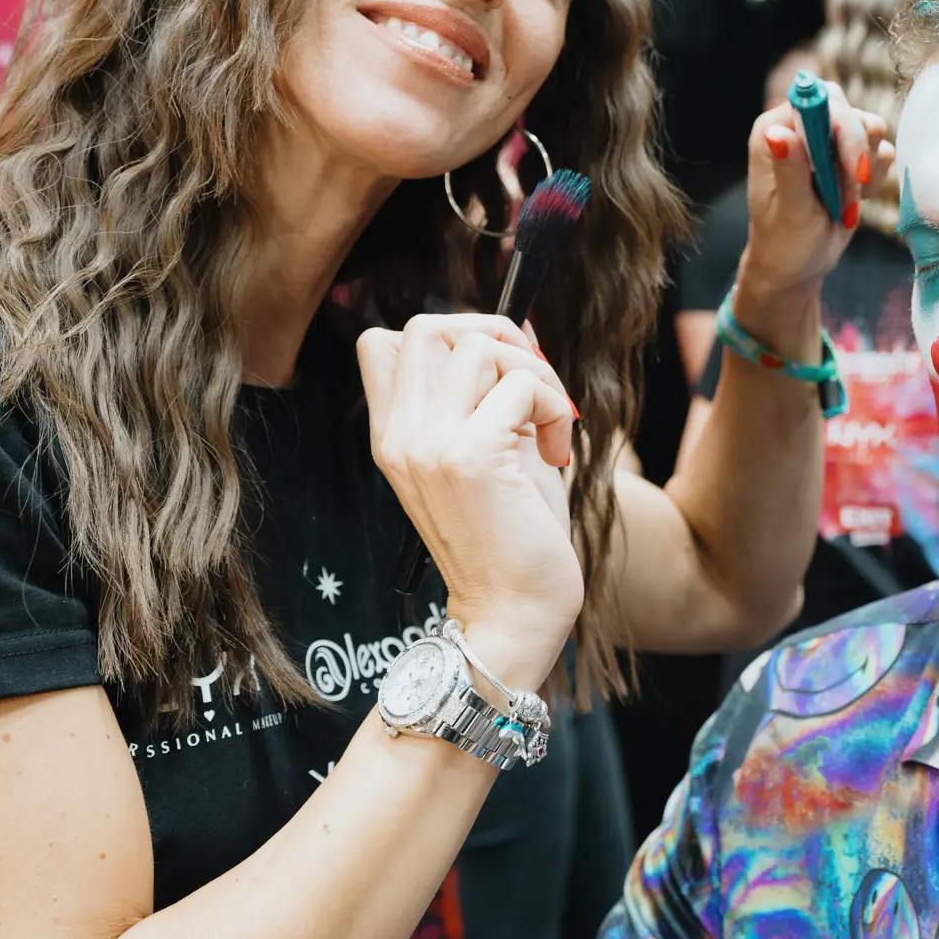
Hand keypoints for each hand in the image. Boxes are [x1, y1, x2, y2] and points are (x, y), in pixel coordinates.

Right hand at [358, 314, 580, 686]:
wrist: (513, 612)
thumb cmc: (511, 536)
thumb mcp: (488, 453)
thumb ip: (488, 394)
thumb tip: (519, 331)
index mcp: (393, 436)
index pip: (382, 343)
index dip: (447, 337)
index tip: (495, 375)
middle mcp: (400, 436)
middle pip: (426, 326)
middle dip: (493, 337)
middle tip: (530, 386)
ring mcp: (430, 445)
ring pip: (478, 345)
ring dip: (533, 374)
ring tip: (546, 425)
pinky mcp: (472, 456)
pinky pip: (522, 386)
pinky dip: (554, 406)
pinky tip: (556, 451)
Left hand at [741, 78, 894, 301]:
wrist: (797, 267)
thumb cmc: (783, 243)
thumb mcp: (788, 212)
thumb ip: (789, 171)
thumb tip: (777, 132)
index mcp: (774, 130)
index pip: (818, 102)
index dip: (844, 129)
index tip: (855, 170)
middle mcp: (801, 126)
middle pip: (849, 111)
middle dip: (858, 154)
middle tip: (849, 192)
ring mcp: (828, 138)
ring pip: (871, 129)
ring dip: (865, 171)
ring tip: (842, 202)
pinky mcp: (850, 154)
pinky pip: (882, 151)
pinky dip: (874, 179)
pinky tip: (852, 201)